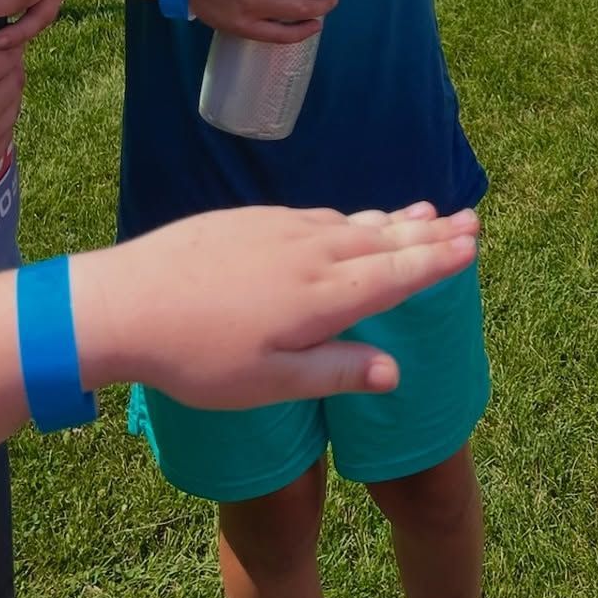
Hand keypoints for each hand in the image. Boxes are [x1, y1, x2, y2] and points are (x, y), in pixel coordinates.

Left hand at [73, 201, 480, 405]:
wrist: (124, 302)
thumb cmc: (197, 357)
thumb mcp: (270, 383)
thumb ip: (336, 372)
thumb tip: (395, 371)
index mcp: (319, 296)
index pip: (394, 274)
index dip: (436, 261)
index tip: (473, 245)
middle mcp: (308, 252)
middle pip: (381, 240)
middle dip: (429, 233)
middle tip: (472, 219)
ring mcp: (278, 230)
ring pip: (350, 223)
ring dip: (393, 220)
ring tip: (426, 214)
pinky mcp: (251, 221)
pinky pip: (317, 216)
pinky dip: (349, 218)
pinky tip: (352, 221)